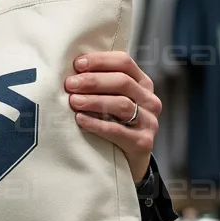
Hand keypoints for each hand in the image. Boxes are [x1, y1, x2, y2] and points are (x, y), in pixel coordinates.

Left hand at [64, 52, 161, 183]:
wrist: (129, 159)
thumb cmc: (115, 122)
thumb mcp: (114, 98)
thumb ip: (101, 83)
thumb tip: (72, 68)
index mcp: (142, 83)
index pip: (124, 62)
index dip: (100, 60)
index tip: (77, 64)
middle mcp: (149, 100)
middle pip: (122, 82)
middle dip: (93, 81)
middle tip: (70, 84)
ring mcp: (149, 121)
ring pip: (121, 104)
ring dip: (94, 101)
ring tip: (73, 102)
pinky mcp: (142, 142)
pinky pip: (117, 130)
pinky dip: (96, 124)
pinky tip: (80, 119)